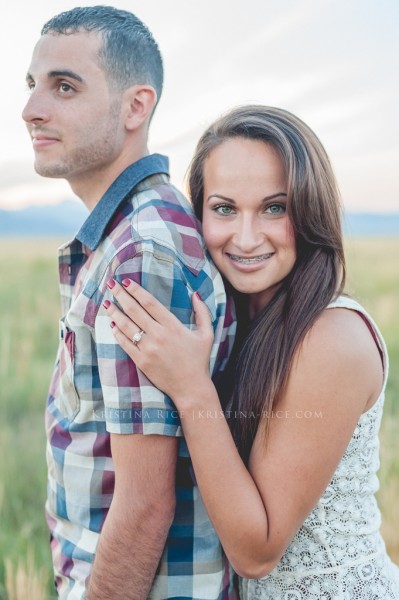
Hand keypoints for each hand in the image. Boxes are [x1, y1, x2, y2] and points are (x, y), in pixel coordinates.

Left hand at [104, 279, 213, 402]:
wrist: (191, 387)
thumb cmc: (199, 360)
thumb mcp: (206, 334)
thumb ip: (203, 313)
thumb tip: (196, 294)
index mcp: (173, 326)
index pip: (149, 302)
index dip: (136, 290)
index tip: (126, 281)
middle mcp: (159, 335)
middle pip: (134, 310)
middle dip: (121, 295)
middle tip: (110, 284)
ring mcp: (148, 348)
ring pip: (126, 326)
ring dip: (114, 312)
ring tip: (106, 302)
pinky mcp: (141, 361)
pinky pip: (125, 344)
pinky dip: (117, 333)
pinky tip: (111, 324)